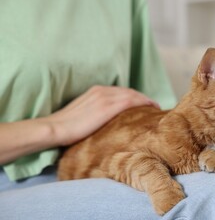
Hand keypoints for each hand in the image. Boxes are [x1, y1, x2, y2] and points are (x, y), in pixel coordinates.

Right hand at [43, 86, 159, 145]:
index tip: (142, 104)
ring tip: (155, 108)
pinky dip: (144, 102)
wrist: (54, 128)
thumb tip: (102, 124)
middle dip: (142, 98)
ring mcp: (106, 97)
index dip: (133, 97)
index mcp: (95, 91)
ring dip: (146, 100)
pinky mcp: (109, 106)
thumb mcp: (82, 116)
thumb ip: (94, 115)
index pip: (120, 92)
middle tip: (152, 106)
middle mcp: (102, 91)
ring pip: (133, 95)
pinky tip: (151, 108)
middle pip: (129, 92)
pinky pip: (132, 101)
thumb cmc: (65, 127)